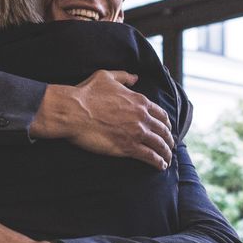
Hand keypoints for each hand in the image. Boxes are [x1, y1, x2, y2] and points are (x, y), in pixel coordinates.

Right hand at [31, 70, 173, 169]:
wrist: (73, 111)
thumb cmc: (85, 93)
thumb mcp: (105, 77)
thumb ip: (123, 76)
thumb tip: (135, 77)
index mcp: (138, 100)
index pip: (160, 114)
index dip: (165, 122)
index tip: (166, 128)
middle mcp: (141, 117)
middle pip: (163, 131)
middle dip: (168, 139)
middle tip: (169, 145)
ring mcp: (136, 133)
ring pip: (159, 145)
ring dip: (166, 153)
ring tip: (167, 159)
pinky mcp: (128, 147)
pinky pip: (149, 156)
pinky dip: (158, 162)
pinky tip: (160, 166)